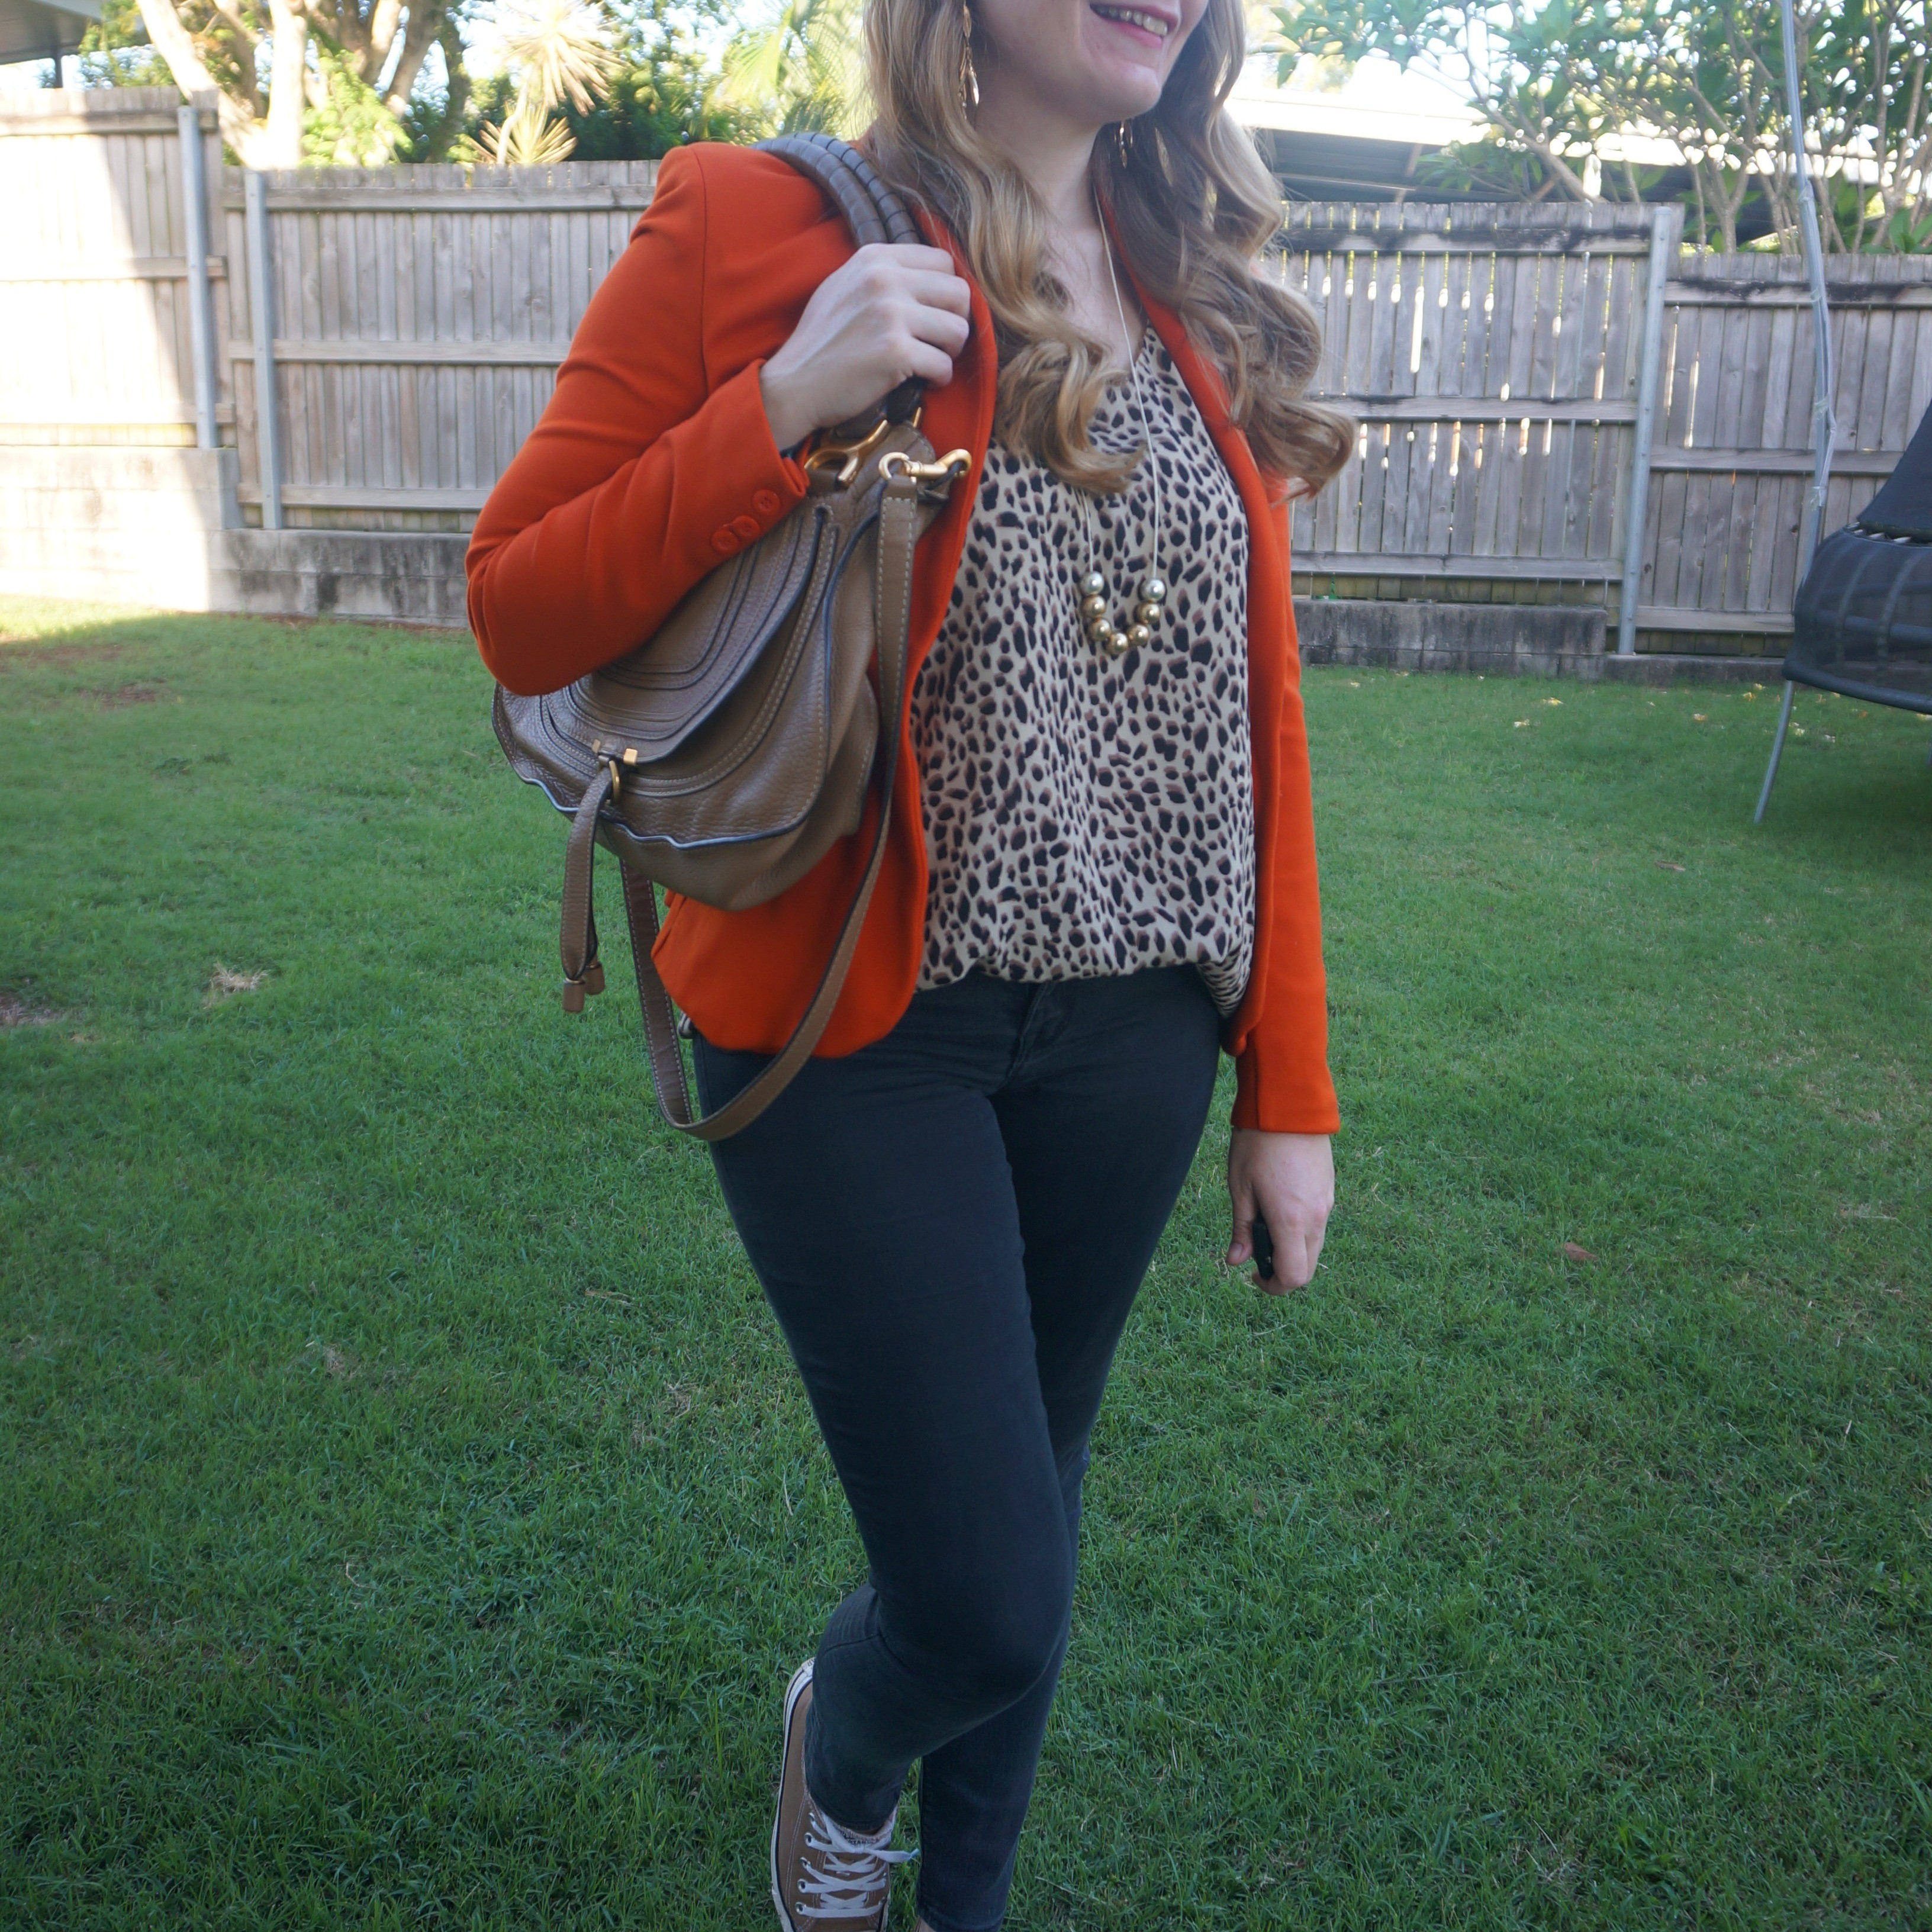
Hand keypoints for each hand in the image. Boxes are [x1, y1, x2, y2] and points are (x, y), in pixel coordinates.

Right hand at [759, 243, 972, 451]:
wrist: (794, 383)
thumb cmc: (820, 341)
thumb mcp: (844, 286)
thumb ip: (883, 276)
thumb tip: (928, 280)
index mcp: (875, 258)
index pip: (943, 261)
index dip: (946, 293)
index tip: (935, 314)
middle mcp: (884, 279)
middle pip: (959, 293)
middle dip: (956, 321)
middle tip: (939, 342)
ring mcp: (890, 314)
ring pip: (958, 329)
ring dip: (950, 352)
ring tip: (930, 361)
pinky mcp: (894, 351)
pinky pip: (943, 365)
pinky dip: (939, 378)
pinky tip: (922, 381)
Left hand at [1225, 1130, 1332, 1293]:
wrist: (1289, 1105)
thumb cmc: (1257, 1145)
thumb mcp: (1240, 1188)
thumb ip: (1241, 1229)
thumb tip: (1237, 1261)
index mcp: (1291, 1221)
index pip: (1292, 1276)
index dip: (1273, 1286)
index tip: (1254, 1276)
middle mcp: (1316, 1217)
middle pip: (1308, 1267)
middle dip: (1284, 1272)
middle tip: (1258, 1256)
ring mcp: (1327, 1203)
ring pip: (1315, 1246)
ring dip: (1293, 1250)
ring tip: (1265, 1227)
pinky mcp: (1330, 1189)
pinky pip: (1319, 1224)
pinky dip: (1302, 1231)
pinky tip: (1280, 1209)